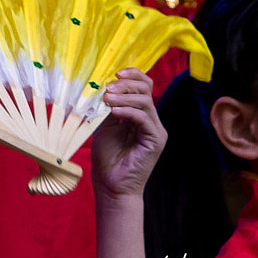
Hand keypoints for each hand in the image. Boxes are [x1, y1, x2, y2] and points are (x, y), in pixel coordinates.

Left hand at [90, 69, 165, 204]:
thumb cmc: (107, 156)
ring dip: (124, 97)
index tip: (114, 73)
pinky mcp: (156, 141)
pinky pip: (145, 118)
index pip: (143, 85)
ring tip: (107, 99)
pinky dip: (128, 111)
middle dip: (126, 84)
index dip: (132, 74)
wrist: (111, 185)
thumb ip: (107, 106)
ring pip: (145, 101)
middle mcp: (151, 120)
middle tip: (107, 88)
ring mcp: (155, 130)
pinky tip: (114, 112)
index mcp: (140, 114)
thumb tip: (102, 85)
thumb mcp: (104, 124)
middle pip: (146, 89)